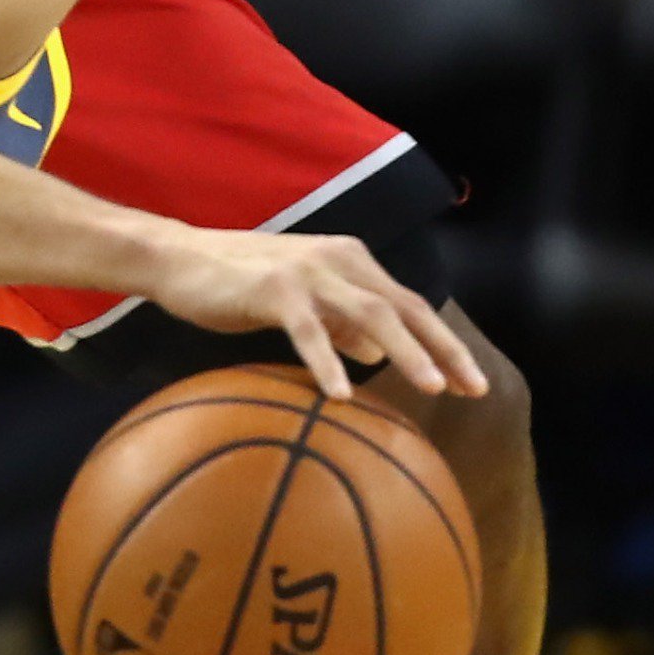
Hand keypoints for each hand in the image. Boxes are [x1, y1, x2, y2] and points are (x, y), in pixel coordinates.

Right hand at [142, 228, 485, 406]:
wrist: (180, 261)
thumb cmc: (240, 284)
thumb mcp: (303, 303)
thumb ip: (342, 323)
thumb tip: (378, 352)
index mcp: (351, 263)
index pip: (411, 305)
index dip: (445, 343)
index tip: (473, 382)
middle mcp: (339, 260)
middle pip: (404, 307)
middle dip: (443, 349)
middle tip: (473, 389)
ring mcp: (308, 272)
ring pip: (370, 312)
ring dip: (405, 352)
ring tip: (430, 389)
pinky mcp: (274, 289)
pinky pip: (308, 330)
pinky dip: (328, 361)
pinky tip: (341, 394)